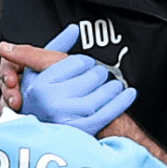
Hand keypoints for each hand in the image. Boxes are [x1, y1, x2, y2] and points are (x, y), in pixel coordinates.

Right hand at [0, 24, 136, 135]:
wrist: (42, 138)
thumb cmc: (41, 102)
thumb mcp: (38, 73)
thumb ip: (55, 48)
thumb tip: (74, 29)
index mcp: (39, 82)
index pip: (77, 61)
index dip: (85, 63)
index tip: (83, 70)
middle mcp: (49, 98)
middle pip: (92, 75)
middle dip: (98, 75)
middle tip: (94, 82)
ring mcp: (65, 115)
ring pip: (102, 92)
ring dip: (112, 88)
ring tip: (111, 88)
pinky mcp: (80, 130)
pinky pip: (108, 111)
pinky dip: (121, 101)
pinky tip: (128, 94)